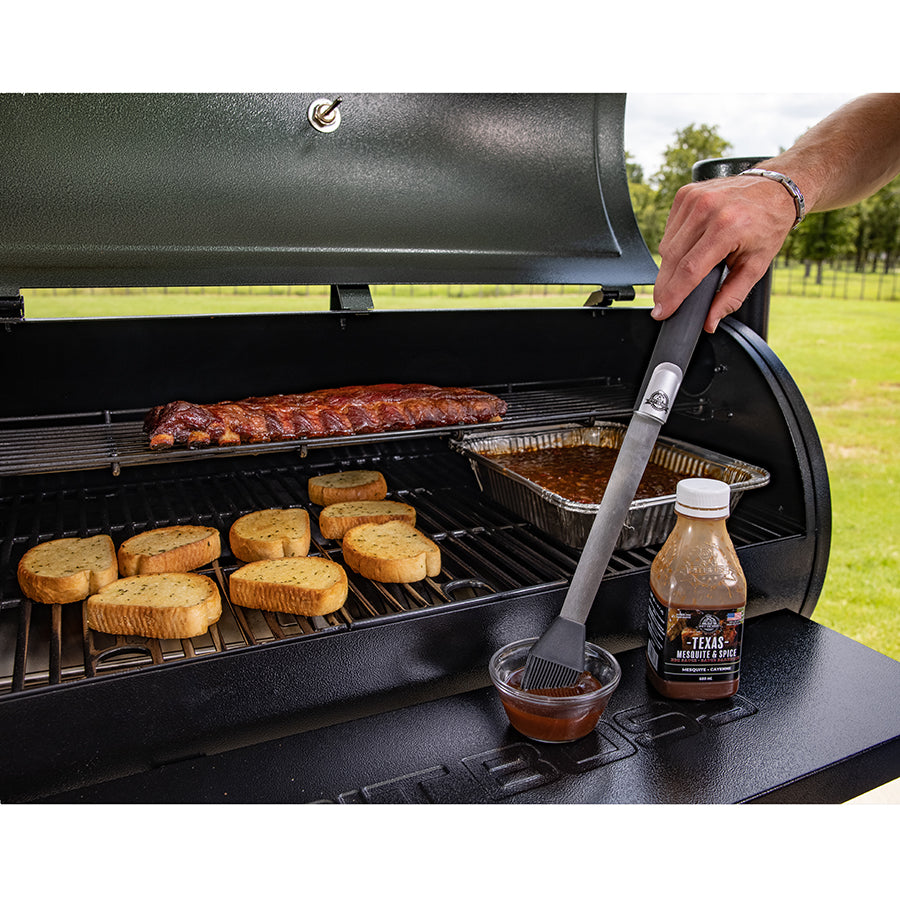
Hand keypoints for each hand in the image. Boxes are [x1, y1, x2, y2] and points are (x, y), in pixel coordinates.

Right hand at [652, 174, 797, 331]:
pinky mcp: (685, 194)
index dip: (673, 295)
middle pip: (673, 260)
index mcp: (728, 227)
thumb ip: (731, 297)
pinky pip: (669, 231)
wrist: (775, 189)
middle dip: (665, 286)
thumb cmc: (768, 225)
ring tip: (687, 271)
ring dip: (670, 266)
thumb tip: (709, 321)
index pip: (690, 269)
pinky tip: (690, 248)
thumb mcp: (756, 266)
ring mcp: (694, 198)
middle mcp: (708, 208)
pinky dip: (674, 246)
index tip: (662, 311)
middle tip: (665, 303)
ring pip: (666, 246)